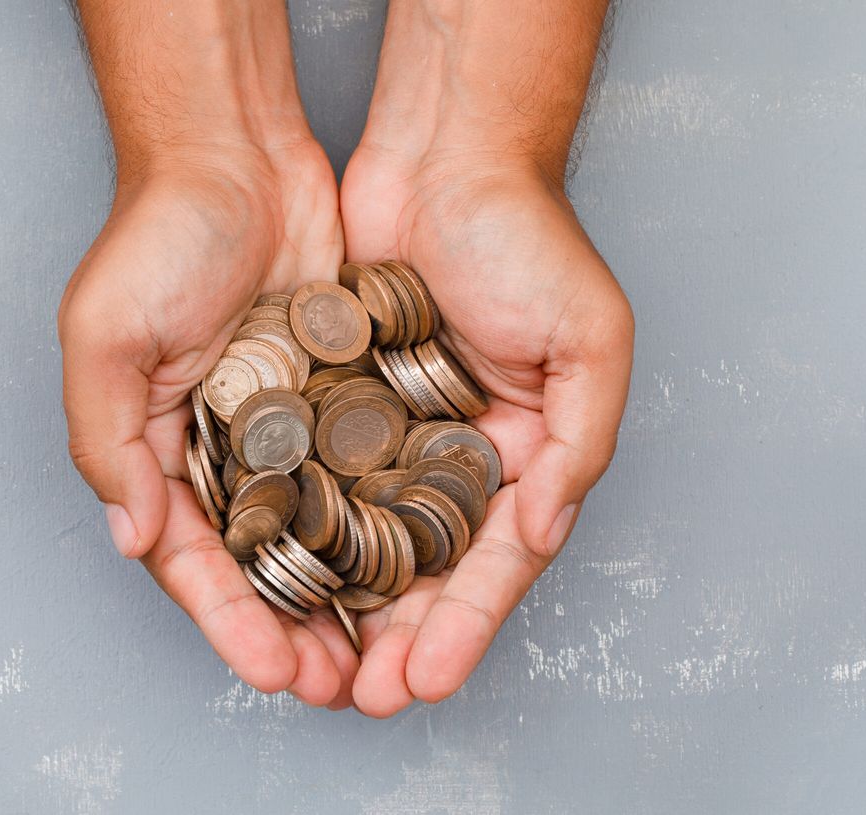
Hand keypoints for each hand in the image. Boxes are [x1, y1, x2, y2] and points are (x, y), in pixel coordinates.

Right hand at [59, 139, 359, 706]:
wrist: (236, 154)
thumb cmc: (158, 237)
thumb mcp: (105, 336)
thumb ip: (110, 440)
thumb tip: (133, 536)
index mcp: (161, 452)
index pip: (196, 560)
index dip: (232, 621)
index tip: (276, 672)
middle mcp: (225, 451)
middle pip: (263, 563)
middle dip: (296, 629)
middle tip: (342, 687)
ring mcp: (286, 427)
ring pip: (321, 531)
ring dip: (347, 593)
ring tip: (384, 652)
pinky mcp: (338, 396)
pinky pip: (362, 469)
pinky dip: (382, 518)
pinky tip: (416, 563)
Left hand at [338, 146, 633, 715]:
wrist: (445, 156)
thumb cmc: (529, 238)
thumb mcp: (591, 340)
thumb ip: (582, 440)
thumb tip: (542, 528)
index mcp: (524, 456)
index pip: (495, 562)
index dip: (463, 627)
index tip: (426, 681)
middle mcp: (457, 456)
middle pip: (426, 569)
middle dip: (396, 639)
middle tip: (361, 698)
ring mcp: (394, 433)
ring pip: (364, 538)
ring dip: (343, 606)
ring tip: (313, 665)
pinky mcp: (336, 403)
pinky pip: (315, 476)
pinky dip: (299, 528)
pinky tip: (274, 577)